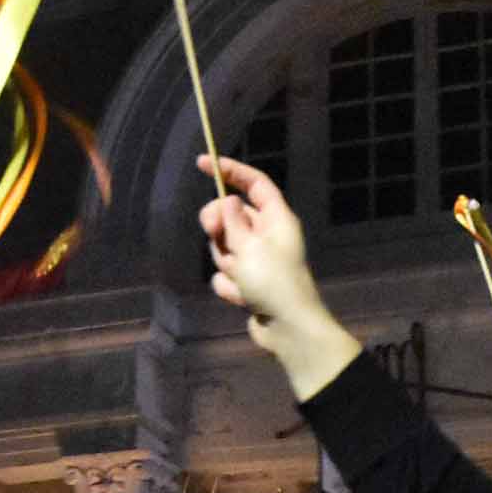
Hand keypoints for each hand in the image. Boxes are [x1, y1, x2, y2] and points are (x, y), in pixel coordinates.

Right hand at [198, 155, 359, 399]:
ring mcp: (258, 260)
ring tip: (241, 279)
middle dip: (218, 226)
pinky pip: (226, 275)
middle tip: (213, 233)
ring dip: (226, 262)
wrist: (288, 329)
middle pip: (231, 216)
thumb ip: (232, 221)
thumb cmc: (273, 282)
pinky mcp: (249, 283)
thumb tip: (227, 200)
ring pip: (224, 247)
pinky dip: (230, 286)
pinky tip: (243, 298)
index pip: (254, 184)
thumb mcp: (249, 246)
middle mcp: (268, 235)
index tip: (203, 163)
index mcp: (277, 219)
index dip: (231, 170)